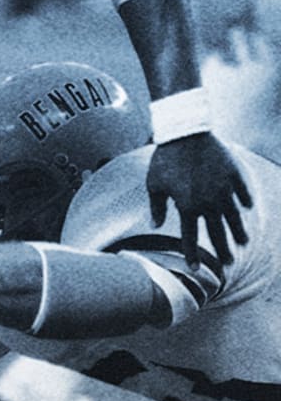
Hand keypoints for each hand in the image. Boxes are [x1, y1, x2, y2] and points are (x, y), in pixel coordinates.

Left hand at [147, 133, 252, 268]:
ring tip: (243, 242)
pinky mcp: (232, 174)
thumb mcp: (153, 183)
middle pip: (217, 232)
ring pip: (233, 215)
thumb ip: (156, 206)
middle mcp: (208, 202)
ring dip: (238, 230)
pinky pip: (241, 190)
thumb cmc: (164, 158)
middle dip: (223, 250)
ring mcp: (223, 188)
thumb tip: (154, 225)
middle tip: (229, 264)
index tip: (196, 269)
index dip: (193, 255)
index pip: (190, 237)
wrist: (184, 131)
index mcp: (187, 206)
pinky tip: (246, 207)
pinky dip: (245, 199)